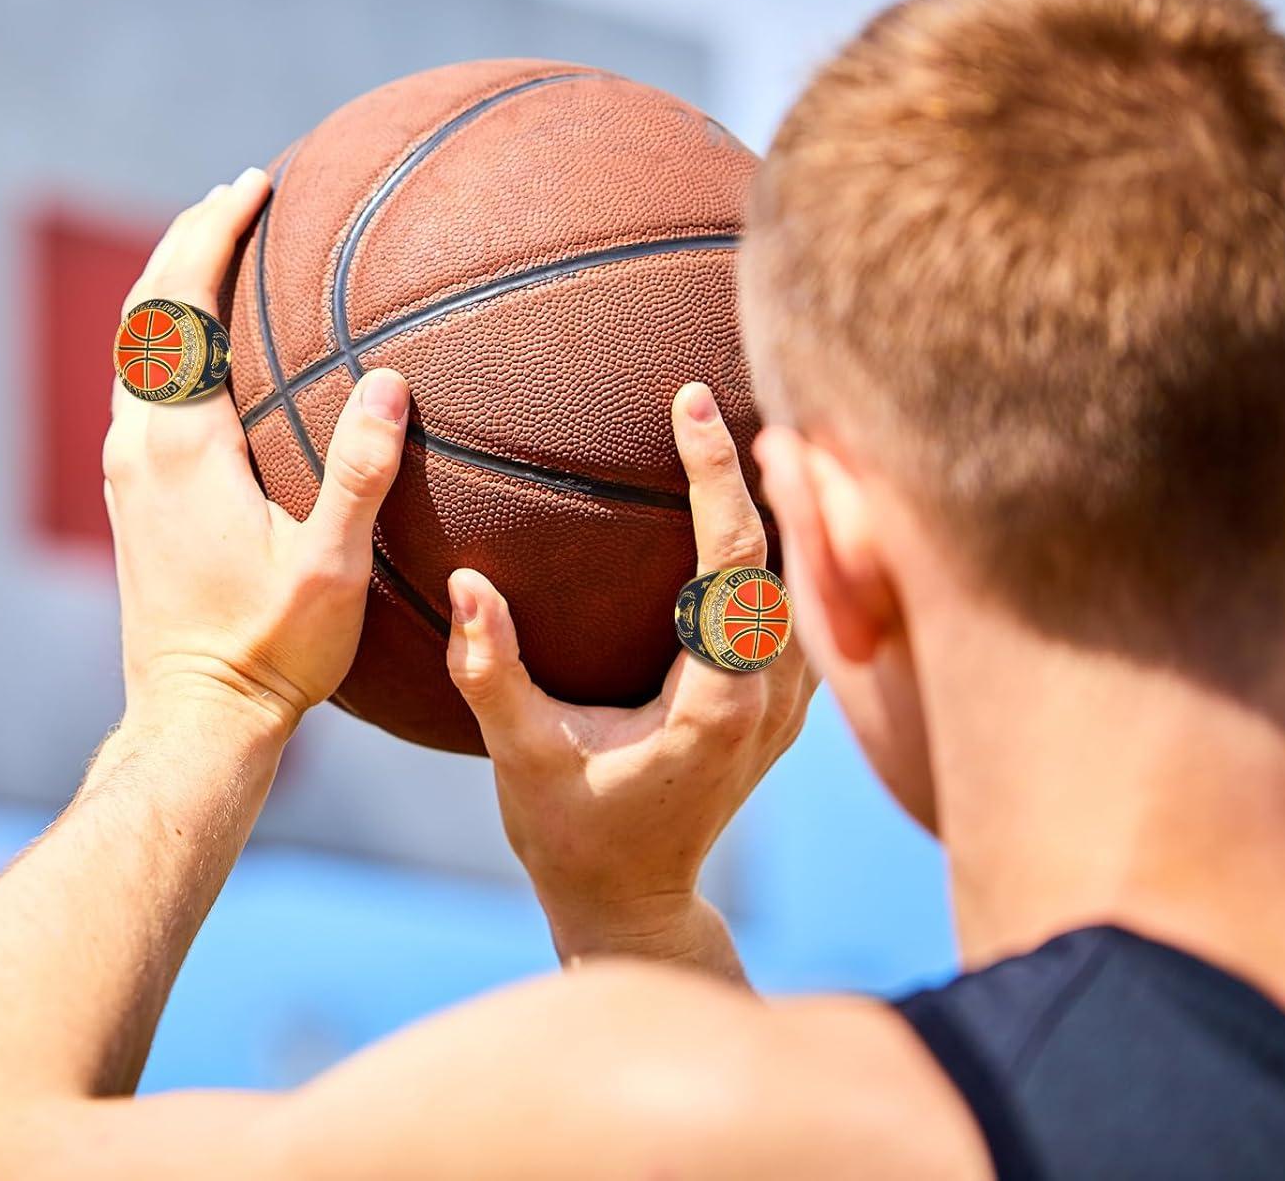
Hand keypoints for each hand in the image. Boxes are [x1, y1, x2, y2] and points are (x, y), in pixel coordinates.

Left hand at [102, 167, 410, 740]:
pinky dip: (170, 336)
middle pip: (146, 311)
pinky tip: (210, 346)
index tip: (253, 185)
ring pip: (137, 347)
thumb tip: (392, 384)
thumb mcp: (329, 566)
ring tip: (220, 248)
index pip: (178, 307)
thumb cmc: (269, 649)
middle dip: (189, 240)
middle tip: (241, 194)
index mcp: (180, 446)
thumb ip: (359, 473)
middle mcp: (138, 445)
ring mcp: (127, 471)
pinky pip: (143, 385)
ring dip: (173, 285)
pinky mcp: (133, 496)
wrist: (197, 716)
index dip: (212, 235)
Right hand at [445, 382, 814, 962]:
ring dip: (798, 503)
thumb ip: (492, 672)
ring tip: (769, 420)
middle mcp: (768, 698)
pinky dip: (796, 546)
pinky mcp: (786, 703)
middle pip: (797, 558)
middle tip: (749, 384)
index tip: (694, 403)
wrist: (635, 899)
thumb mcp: (523, 759)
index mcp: (714, 706)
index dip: (719, 479)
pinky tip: (776, 497)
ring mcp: (789, 703)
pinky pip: (807, 606)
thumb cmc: (573, 831)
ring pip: (816, 581)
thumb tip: (468, 582)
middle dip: (780, 469)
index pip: (735, 567)